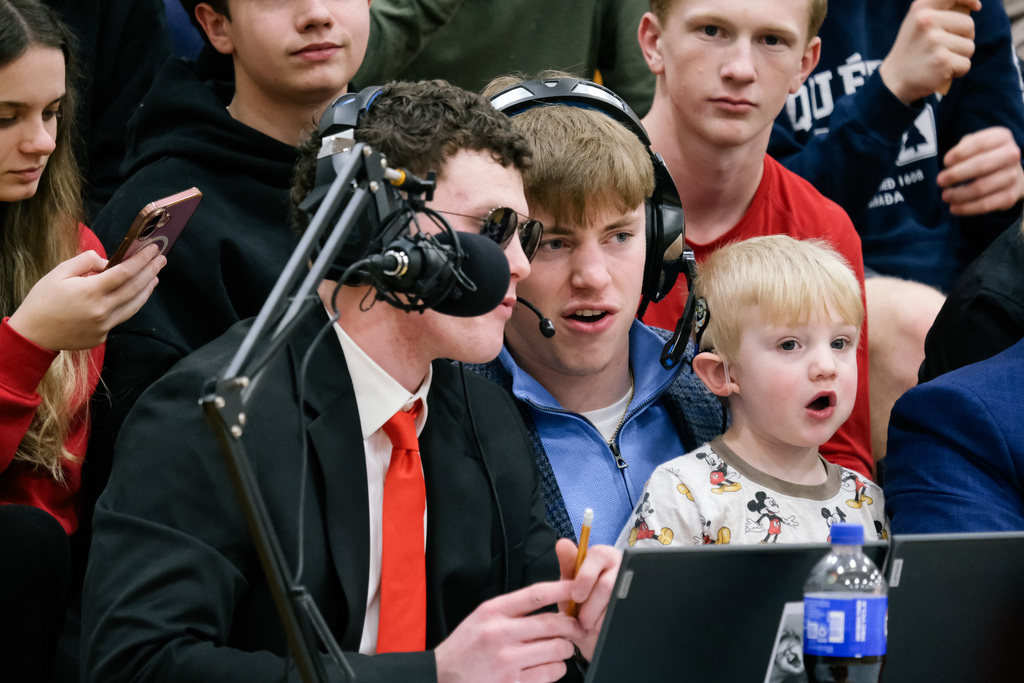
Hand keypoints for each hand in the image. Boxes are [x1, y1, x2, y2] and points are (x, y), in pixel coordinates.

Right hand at [7, 244, 165, 350]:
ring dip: (147, 290)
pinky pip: (120, 318)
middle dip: (151, 271)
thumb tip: (108, 262)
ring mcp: (104, 326)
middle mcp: (101, 310)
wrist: (32, 335)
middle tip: (161, 259)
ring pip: (134, 306)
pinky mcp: (102, 336)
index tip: (154, 249)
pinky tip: (134, 295)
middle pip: (135, 288)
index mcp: (90, 291)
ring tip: (155, 276)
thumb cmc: (42, 300)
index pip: (125, 272)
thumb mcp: (59, 272)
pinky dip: (129, 304)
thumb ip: (86, 262)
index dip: (142, 260)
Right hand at [434, 579, 584, 682]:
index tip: (578, 587)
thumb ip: (511, 609)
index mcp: (492, 612)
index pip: (535, 595)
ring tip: (561, 648)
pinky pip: (550, 673)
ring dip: (565, 649)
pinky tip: (550, 666)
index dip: (562, 589)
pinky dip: (557, 669)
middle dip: (572, 625)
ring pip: (556, 650)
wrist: (442, 677)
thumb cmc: (464, 648)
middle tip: (578, 625)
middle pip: (551, 623)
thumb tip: (550, 602)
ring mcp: (506, 661)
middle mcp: (499, 634)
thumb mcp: (481, 618)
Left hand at [555, 539, 620, 661]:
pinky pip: (624, 614)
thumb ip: (567, 565)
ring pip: (615, 601)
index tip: (576, 596)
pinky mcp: (638, 601)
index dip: (586, 576)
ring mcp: (632, 584)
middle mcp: (621, 565)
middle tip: (582, 620)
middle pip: (607, 584)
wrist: (592, 631)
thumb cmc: (579, 602)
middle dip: (590, 606)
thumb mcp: (569, 585)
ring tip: (590, 625)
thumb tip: (562, 543)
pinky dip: (609, 624)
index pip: (598, 554)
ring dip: (599, 617)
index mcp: (603, 555)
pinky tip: (602, 627)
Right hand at [878, 0, 978, 103]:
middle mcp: (927, 21)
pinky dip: (957, 71)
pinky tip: (940, 72)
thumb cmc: (913, 50)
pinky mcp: (942, 60)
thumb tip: (973, 5)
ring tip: (939, 61)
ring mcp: (934, 41)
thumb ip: (940, 11)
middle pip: (969, 25)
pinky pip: (966, 64)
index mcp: (921, 8)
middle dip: (963, 39)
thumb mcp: (918, 22)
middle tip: (943, 49)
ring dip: (959, 57)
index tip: (976, 7)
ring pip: (969, 47)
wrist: (893, 81)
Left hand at [938, 126, 1023, 214]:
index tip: (945, 162)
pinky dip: (967, 208)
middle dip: (956, 174)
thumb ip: (962, 148)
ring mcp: (1013, 176)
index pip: (980, 143)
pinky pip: (986, 204)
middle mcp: (1011, 155)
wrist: (1008, 174)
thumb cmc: (984, 156)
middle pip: (981, 165)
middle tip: (940, 181)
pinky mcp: (1010, 196)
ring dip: (959, 193)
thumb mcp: (973, 145)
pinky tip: (954, 207)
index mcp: (1002, 138)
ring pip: (981, 187)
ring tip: (945, 196)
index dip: (960, 153)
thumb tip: (949, 164)